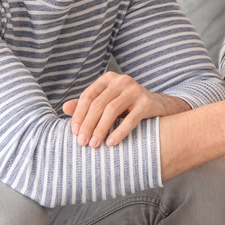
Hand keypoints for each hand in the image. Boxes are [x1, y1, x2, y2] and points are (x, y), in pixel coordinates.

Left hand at [63, 71, 189, 147]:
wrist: (160, 107)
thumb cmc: (128, 107)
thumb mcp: (107, 103)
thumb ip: (88, 105)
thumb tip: (64, 107)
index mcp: (109, 79)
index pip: (88, 96)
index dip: (79, 115)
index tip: (74, 133)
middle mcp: (122, 81)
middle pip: (98, 104)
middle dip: (88, 125)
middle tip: (82, 143)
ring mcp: (136, 90)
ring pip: (112, 110)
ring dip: (101, 129)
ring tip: (95, 145)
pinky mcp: (148, 102)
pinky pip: (131, 119)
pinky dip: (119, 132)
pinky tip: (111, 143)